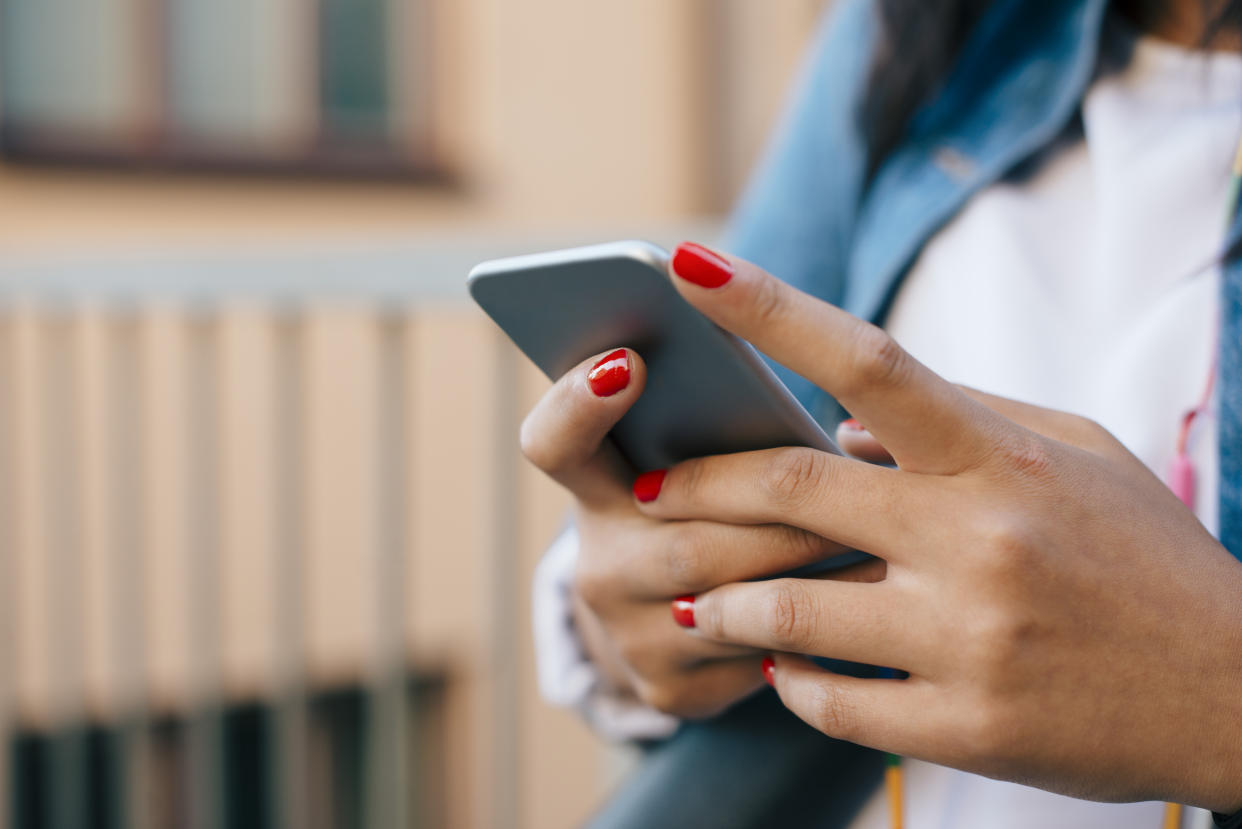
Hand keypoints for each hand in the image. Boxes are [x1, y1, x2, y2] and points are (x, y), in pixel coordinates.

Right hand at [520, 347, 877, 717]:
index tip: (632, 361)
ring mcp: (630, 634)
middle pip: (684, 538)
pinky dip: (818, 626)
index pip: (554, 444)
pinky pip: (756, 654)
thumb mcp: (693, 464)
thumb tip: (791, 374)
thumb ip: (715, 423)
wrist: (671, 623)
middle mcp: (600, 566)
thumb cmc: (709, 508)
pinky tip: (870, 608)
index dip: (578, 404)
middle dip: (772, 518)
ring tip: (879, 538)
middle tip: (841, 484)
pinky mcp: (673, 686)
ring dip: (809, 570)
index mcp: (596, 488)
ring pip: (730, 602)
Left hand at [637, 242, 1241, 810]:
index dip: (766, 308)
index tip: (687, 267)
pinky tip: (777, 669)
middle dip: (696, 484)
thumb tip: (845, 415)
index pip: (866, 360)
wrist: (1237, 692)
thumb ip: (965, 417)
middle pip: (791, 486)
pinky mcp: (966, 728)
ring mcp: (969, 640)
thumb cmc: (1147, 556)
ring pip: (786, 610)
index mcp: (1000, 458)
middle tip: (646, 489)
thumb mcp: (1078, 455)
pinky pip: (830, 703)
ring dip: (720, 602)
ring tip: (693, 598)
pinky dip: (785, 682)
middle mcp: (978, 541)